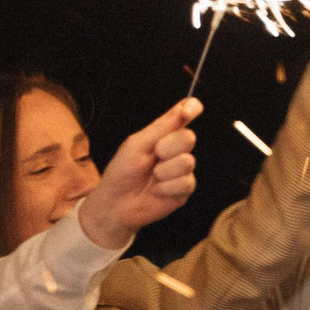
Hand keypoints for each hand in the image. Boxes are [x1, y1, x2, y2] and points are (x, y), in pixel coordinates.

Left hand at [77, 98, 202, 249]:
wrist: (116, 203)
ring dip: (164, 171)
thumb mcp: (137, 144)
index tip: (193, 108)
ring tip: (152, 178)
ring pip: (187, 162)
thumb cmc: (122, 171)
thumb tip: (185, 106)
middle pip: (189, 137)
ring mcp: (182, 170)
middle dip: (168, 147)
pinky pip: (185, 182)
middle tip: (153, 157)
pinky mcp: (185, 189)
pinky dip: (166, 188)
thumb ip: (163, 126)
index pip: (184, 115)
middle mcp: (177, 150)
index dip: (192, 108)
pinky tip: (156, 191)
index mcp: (164, 135)